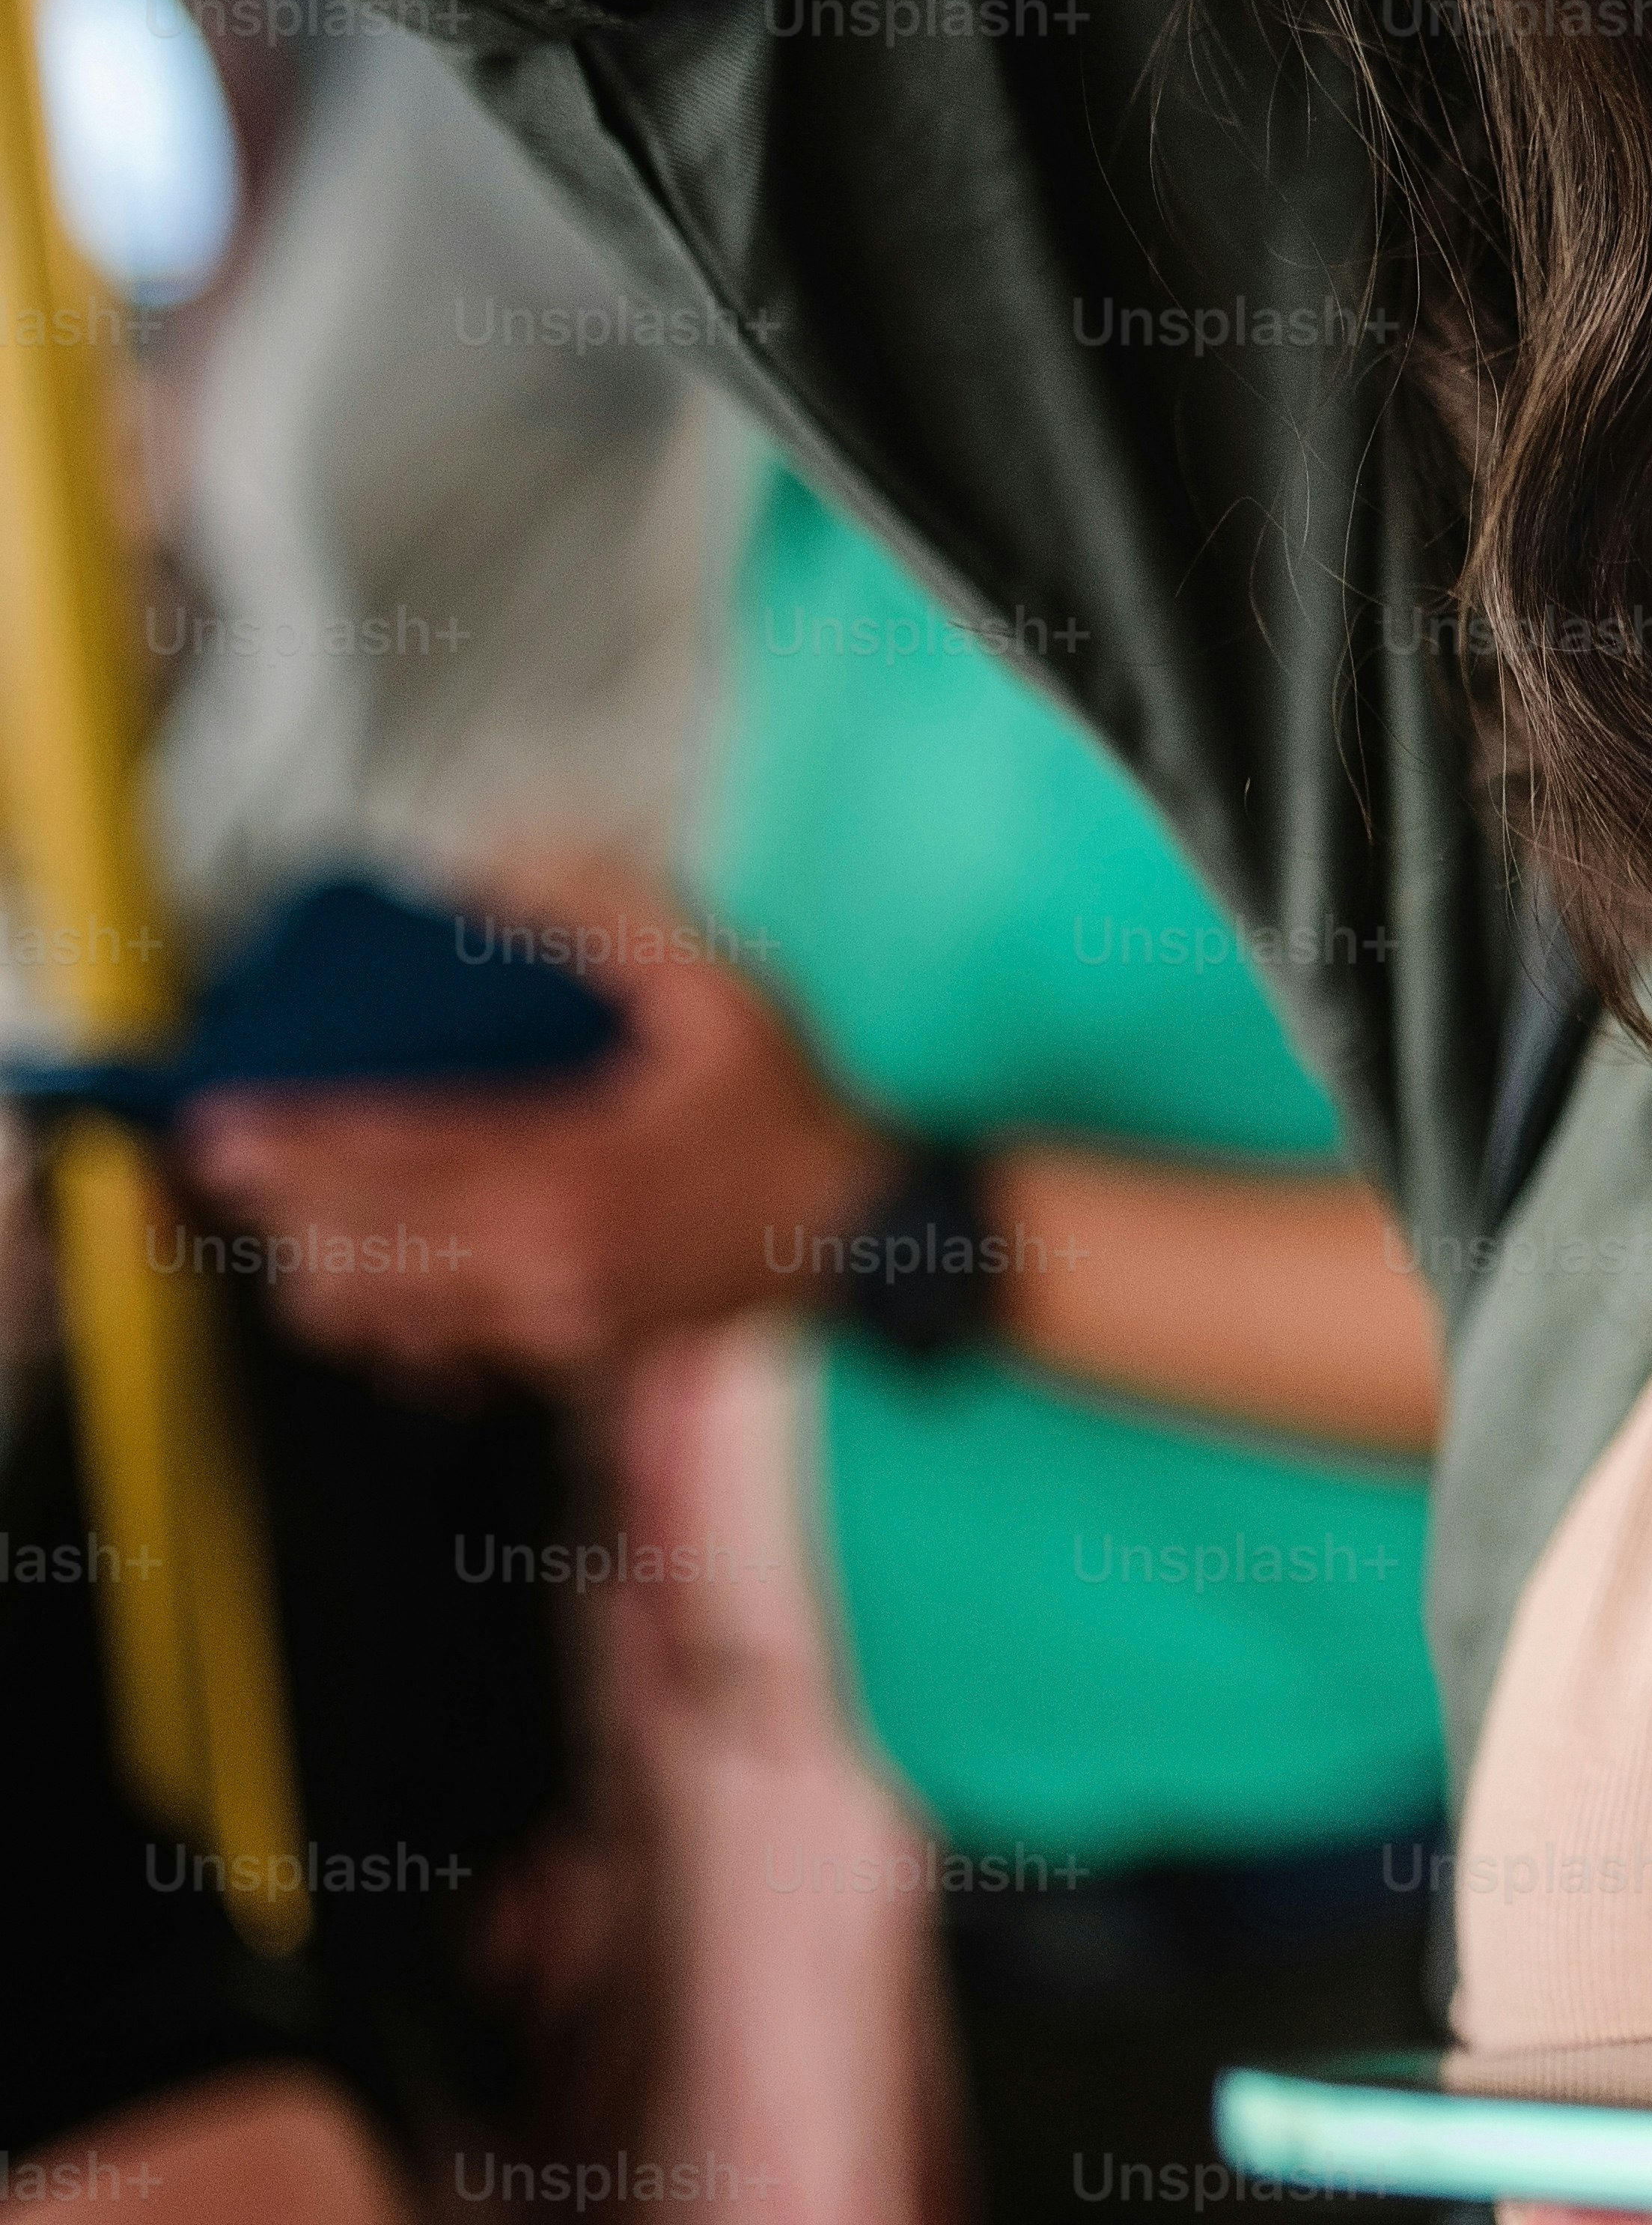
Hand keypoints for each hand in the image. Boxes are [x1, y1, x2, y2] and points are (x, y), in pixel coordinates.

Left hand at [175, 856, 891, 1384]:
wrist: (860, 1231)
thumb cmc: (789, 1111)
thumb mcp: (720, 993)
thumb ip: (611, 923)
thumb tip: (505, 870)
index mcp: (577, 1167)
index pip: (401, 1157)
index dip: (298, 1144)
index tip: (221, 1127)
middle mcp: (550, 1255)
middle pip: (367, 1244)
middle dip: (279, 1208)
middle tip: (219, 1169)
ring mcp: (555, 1318)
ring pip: (388, 1313)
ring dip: (322, 1268)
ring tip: (286, 1220)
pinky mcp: (567, 1352)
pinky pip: (442, 1354)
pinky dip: (388, 1321)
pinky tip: (371, 1279)